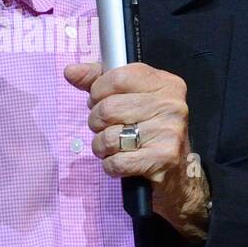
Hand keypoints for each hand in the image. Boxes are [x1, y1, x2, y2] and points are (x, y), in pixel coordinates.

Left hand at [63, 60, 209, 241]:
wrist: (177, 174)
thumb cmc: (148, 131)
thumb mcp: (129, 98)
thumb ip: (99, 81)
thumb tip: (70, 71)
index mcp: (165, 83)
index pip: (117, 78)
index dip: (98, 91)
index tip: (100, 101)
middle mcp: (172, 105)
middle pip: (109, 109)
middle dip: (97, 122)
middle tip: (107, 128)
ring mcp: (169, 132)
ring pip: (110, 137)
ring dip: (102, 146)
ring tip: (114, 146)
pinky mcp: (163, 159)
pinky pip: (116, 162)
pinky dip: (110, 166)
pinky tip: (122, 162)